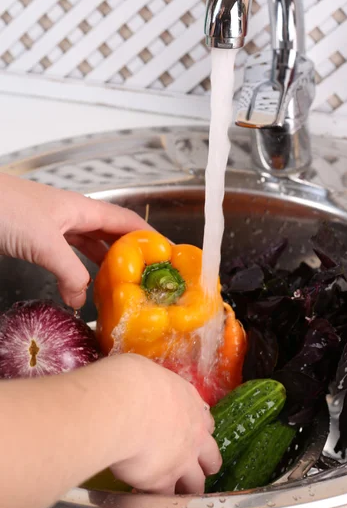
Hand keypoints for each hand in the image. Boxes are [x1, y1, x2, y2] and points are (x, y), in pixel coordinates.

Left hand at [0, 173, 150, 308]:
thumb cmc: (6, 209)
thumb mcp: (45, 243)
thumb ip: (69, 272)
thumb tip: (84, 298)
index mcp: (84, 209)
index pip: (127, 221)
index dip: (151, 236)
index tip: (170, 256)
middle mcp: (74, 216)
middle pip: (112, 234)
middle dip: (131, 254)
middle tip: (147, 279)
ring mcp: (55, 227)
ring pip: (90, 246)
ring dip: (104, 264)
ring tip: (121, 286)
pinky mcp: (38, 238)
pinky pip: (68, 256)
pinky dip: (76, 271)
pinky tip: (79, 286)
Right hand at [108, 355, 221, 494]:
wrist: (126, 404)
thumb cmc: (135, 381)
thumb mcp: (152, 374)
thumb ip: (156, 387)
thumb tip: (142, 383)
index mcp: (191, 404)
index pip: (205, 422)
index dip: (201, 431)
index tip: (197, 434)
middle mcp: (193, 434)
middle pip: (211, 457)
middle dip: (207, 464)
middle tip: (203, 469)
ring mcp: (182, 461)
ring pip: (195, 483)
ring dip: (189, 487)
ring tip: (183, 493)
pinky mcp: (162, 482)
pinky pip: (166, 497)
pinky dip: (159, 497)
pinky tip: (151, 495)